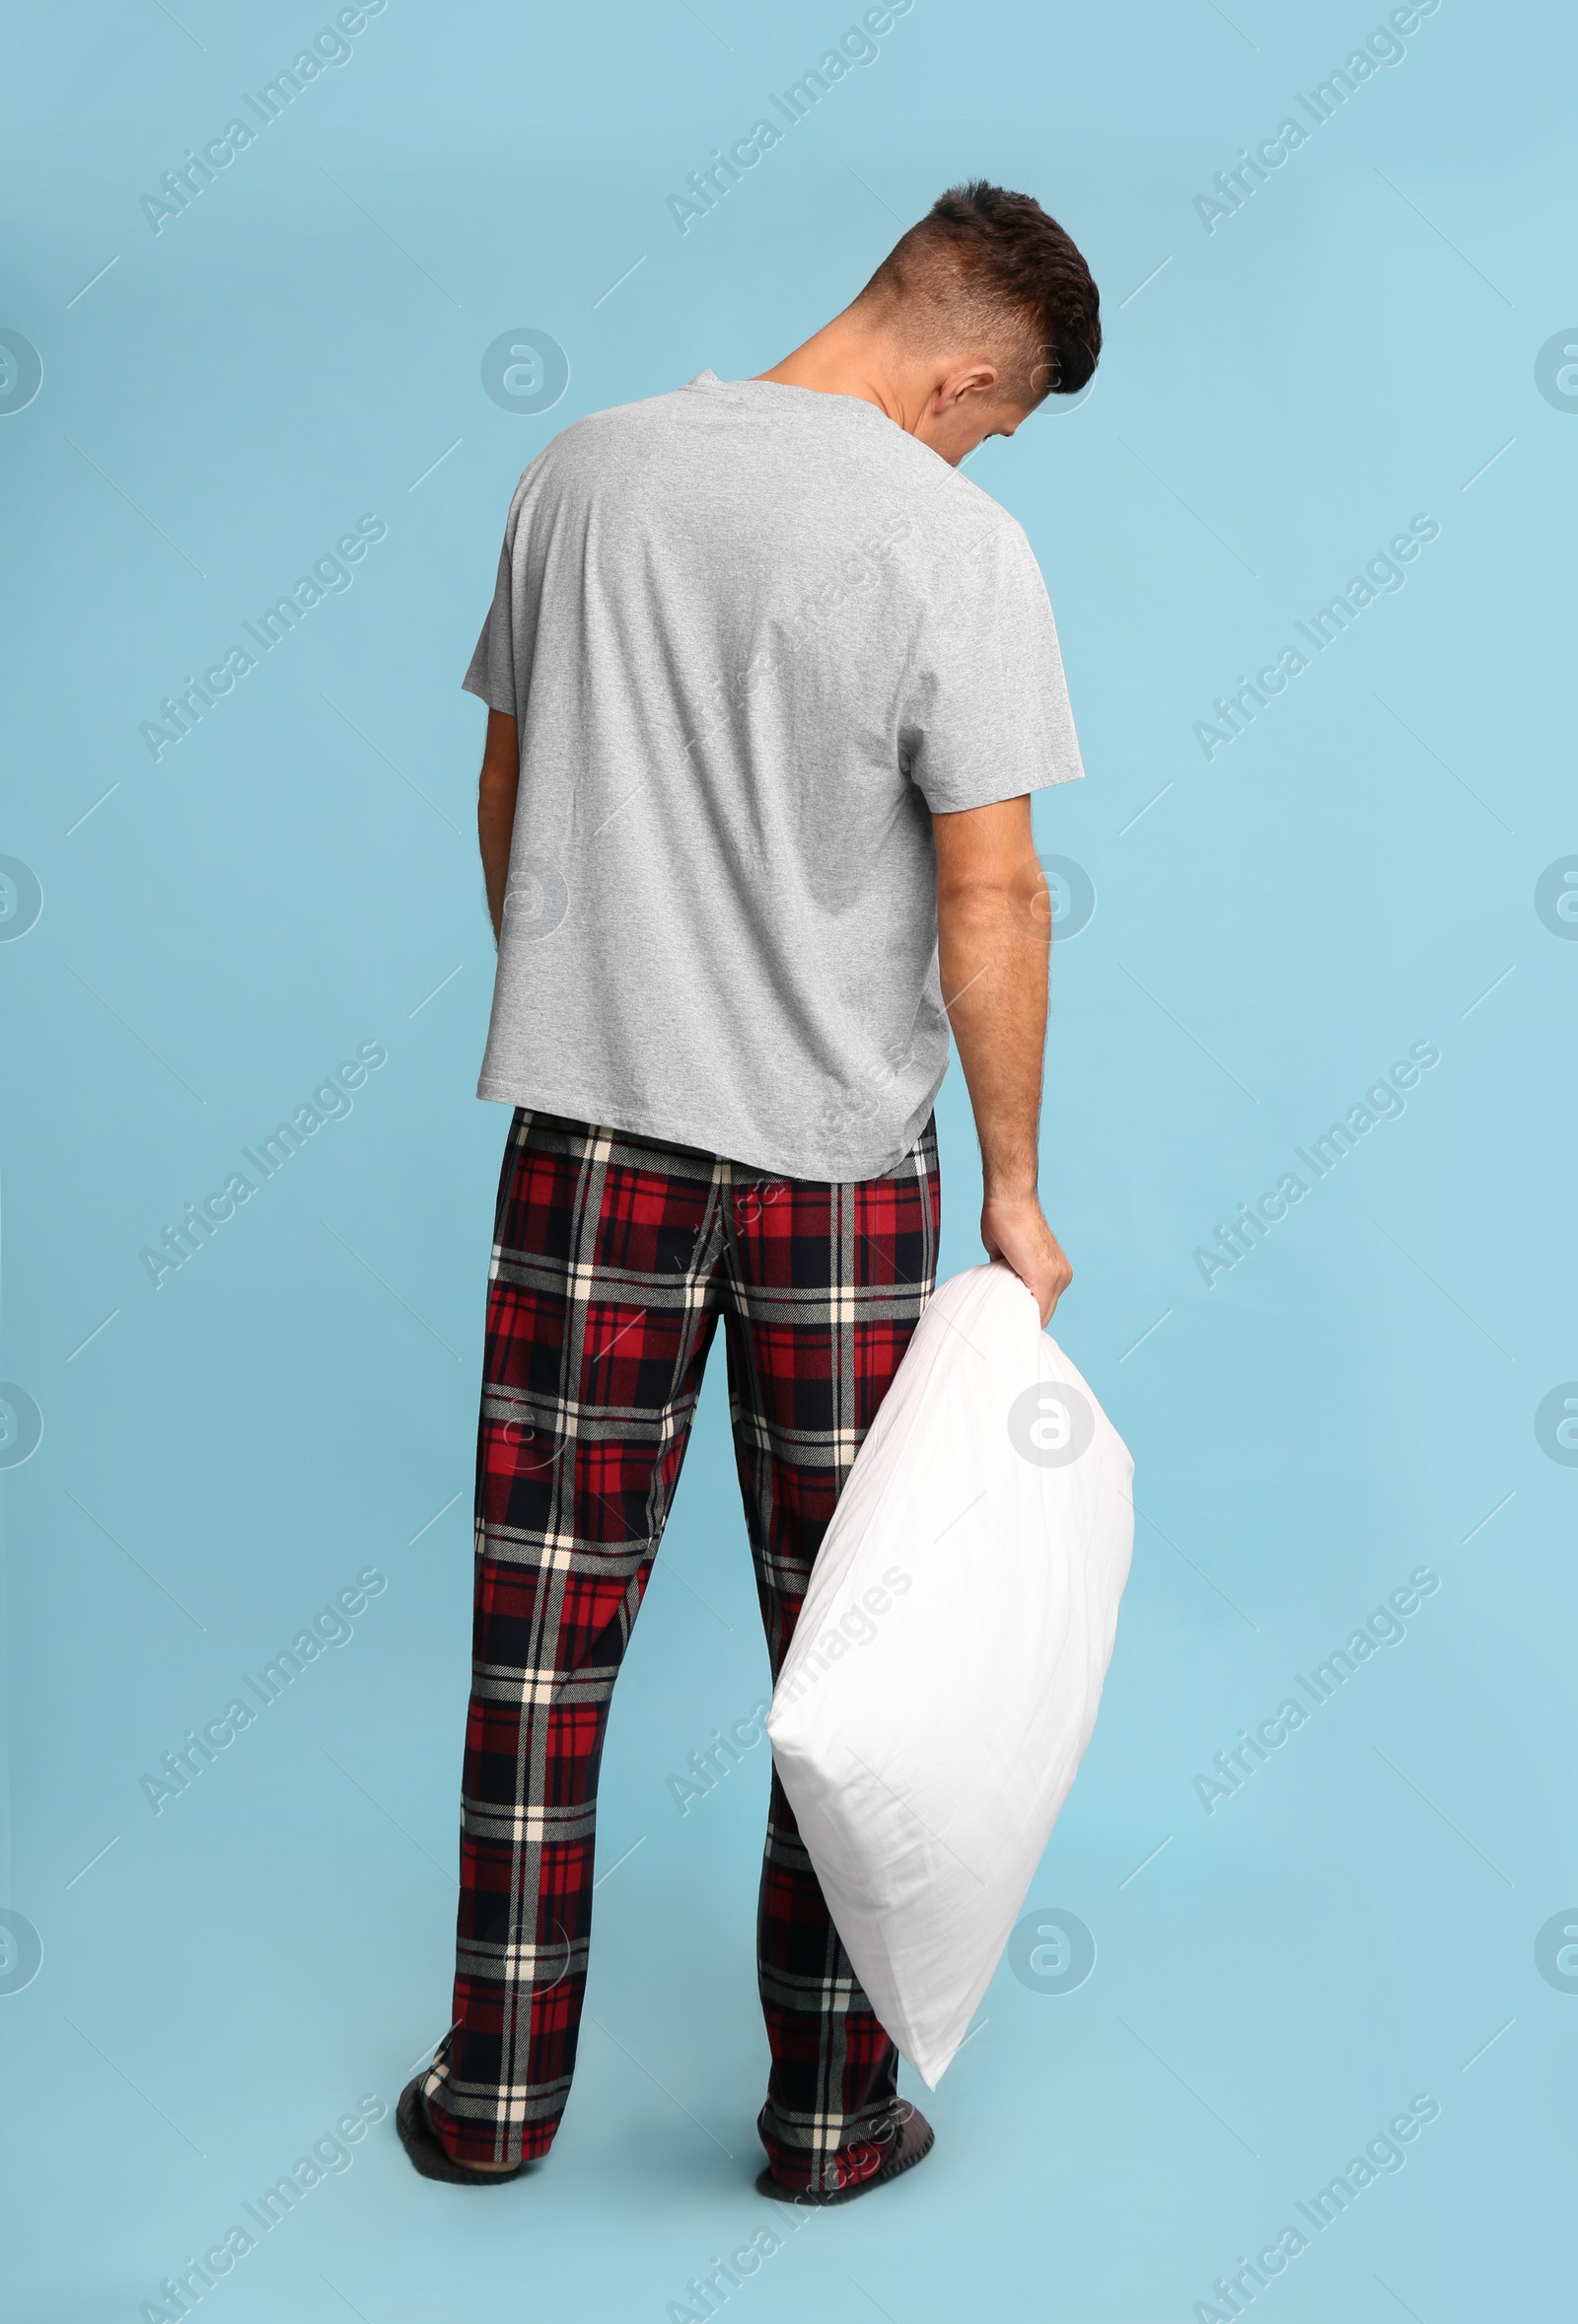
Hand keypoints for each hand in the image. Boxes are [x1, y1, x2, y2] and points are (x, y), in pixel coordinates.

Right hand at [980, 1192, 1071, 1326]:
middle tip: (1002, 1319)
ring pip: (1040, 1313)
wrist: (1009, 1201)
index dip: (1024, 1311)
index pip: (1043, 1304)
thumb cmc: (1003, 1219)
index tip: (1007, 1315)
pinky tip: (1007, 1316)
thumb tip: (999, 1287)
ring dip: (1021, 1315)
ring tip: (1002, 1316)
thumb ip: (1008, 1273)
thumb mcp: (1005, 1254)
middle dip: (1023, 1316)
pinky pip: (1036, 1309)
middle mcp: (1062, 1275)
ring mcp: (1057, 1277)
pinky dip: (1022, 1315)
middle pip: (1044, 1312)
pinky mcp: (1046, 1277)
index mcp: (1056, 1269)